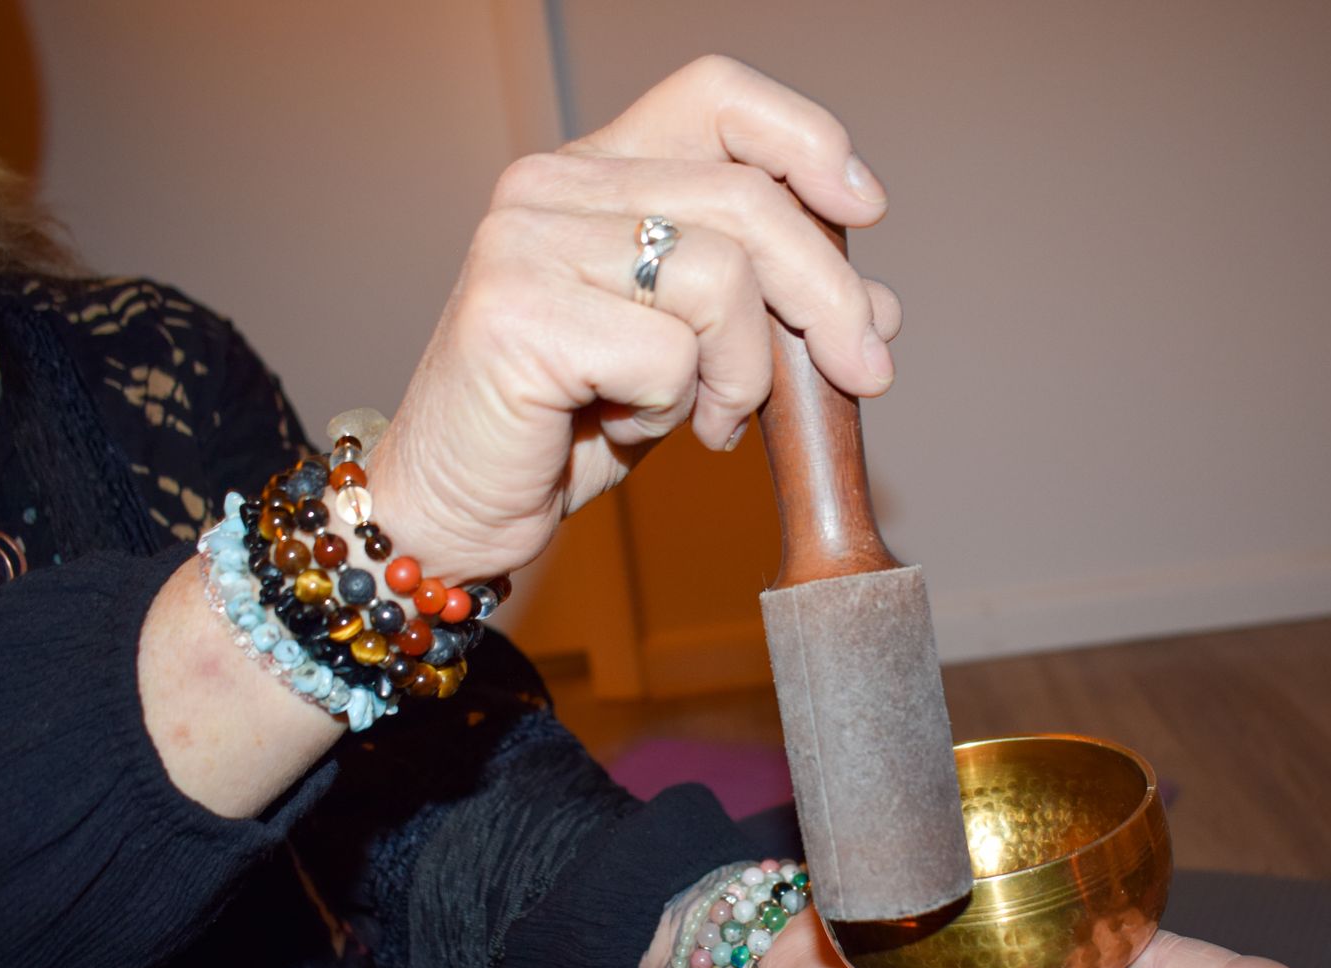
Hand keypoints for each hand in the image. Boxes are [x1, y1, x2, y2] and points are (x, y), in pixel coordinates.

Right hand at [368, 56, 903, 582]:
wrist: (453, 509)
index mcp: (594, 174)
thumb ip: (767, 317)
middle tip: (863, 371)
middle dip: (829, 296)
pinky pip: (670, 356)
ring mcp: (526, 242)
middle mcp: (551, 186)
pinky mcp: (518, 315)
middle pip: (747, 200)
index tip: (863, 210)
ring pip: (722, 280)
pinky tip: (628, 427)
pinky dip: (676, 410)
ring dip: (744, 373)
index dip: (805, 140)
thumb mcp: (691, 359)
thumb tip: (877, 310)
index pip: (716, 95)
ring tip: (706, 419)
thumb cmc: (563, 429)